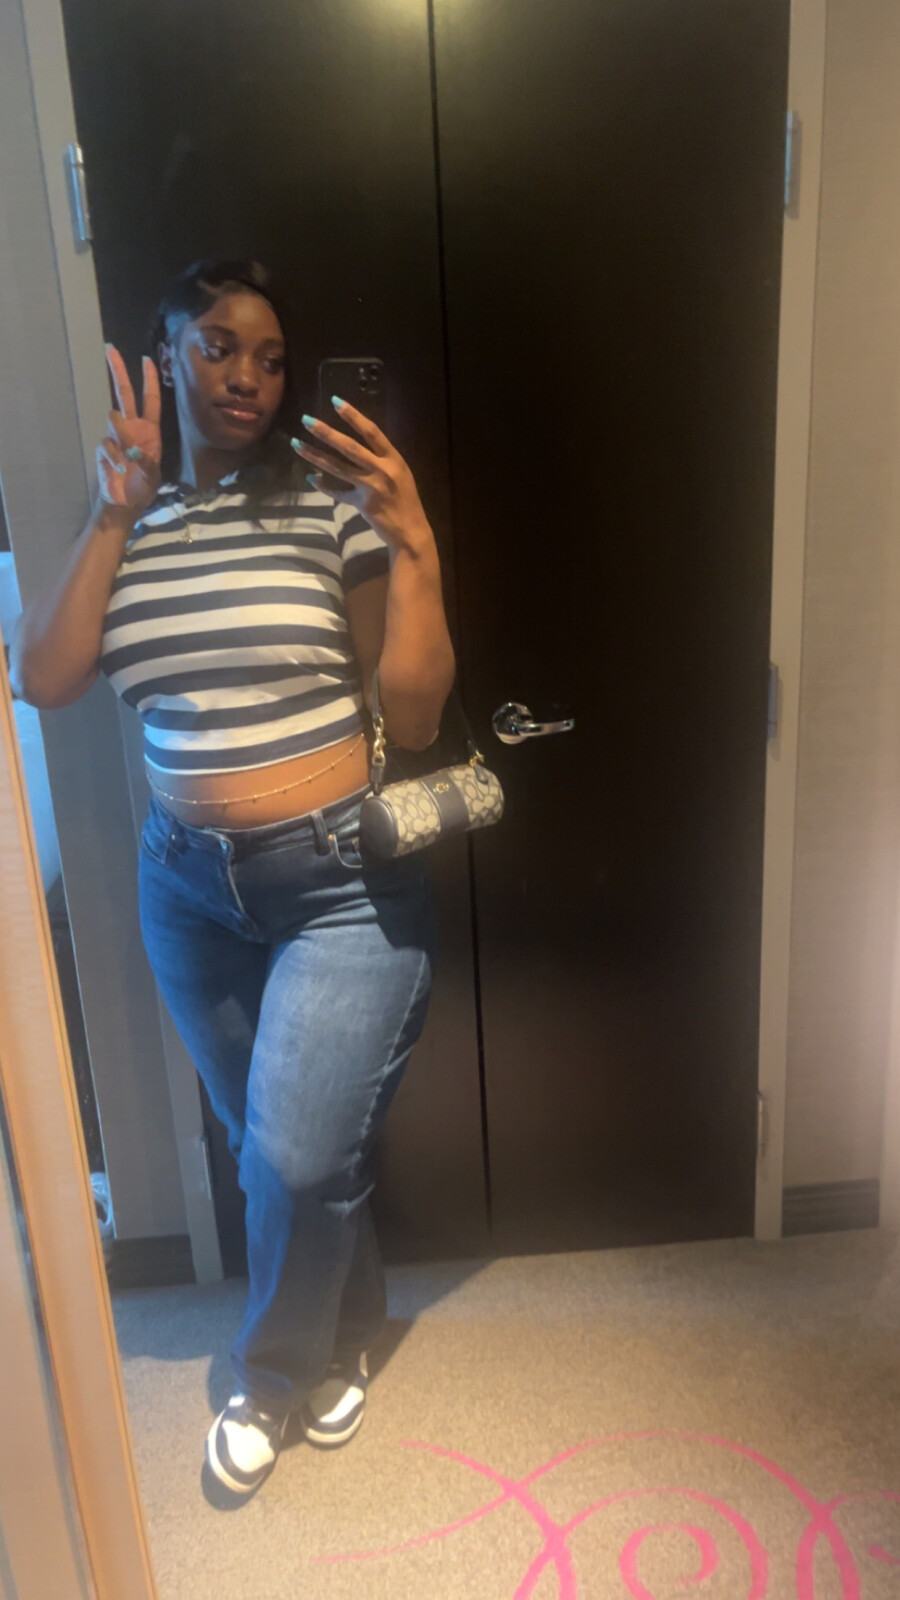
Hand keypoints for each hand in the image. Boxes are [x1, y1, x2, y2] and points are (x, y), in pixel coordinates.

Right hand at [97, 346, 161, 512]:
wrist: (125, 504)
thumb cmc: (143, 488)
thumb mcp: (153, 476)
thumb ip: (147, 462)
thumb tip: (134, 448)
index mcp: (149, 430)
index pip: (150, 400)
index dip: (149, 381)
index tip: (146, 360)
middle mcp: (132, 428)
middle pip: (124, 394)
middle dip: (118, 372)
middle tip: (110, 349)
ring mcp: (116, 436)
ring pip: (113, 420)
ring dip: (122, 437)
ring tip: (130, 460)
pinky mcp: (103, 448)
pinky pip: (106, 445)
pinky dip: (115, 458)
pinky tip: (121, 470)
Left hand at [291, 400, 430, 550]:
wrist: (411, 532)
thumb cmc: (405, 501)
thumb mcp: (400, 475)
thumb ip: (381, 461)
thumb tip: (357, 447)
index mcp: (394, 458)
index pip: (371, 431)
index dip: (352, 415)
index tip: (335, 401)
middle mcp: (383, 469)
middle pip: (349, 446)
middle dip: (326, 432)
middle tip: (306, 420)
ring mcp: (371, 487)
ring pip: (337, 467)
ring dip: (315, 455)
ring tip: (297, 444)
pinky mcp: (362, 504)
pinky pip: (338, 493)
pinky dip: (324, 486)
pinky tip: (311, 478)